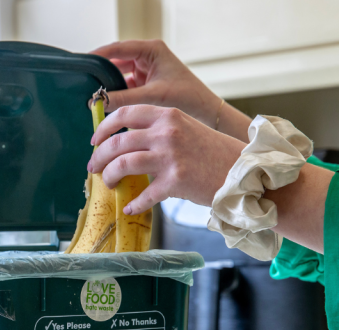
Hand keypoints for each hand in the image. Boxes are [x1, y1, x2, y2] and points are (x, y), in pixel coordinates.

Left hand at [87, 105, 245, 214]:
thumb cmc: (214, 152)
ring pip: (123, 164)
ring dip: (110, 177)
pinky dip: (134, 203)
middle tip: (94, 167)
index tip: (94, 141)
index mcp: (167, 115)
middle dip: (99, 157)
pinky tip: (130, 207)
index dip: (103, 127)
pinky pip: (144, 195)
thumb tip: (126, 141)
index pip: (124, 113)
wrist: (244, 172)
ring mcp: (170, 157)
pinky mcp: (175, 181)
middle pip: (117, 142)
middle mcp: (166, 133)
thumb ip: (159, 129)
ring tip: (109, 184)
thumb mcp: (187, 128)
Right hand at [91, 40, 251, 141]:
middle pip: (115, 61)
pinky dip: (115, 95)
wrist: (206, 113)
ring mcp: (145, 71)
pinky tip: (105, 103)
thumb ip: (124, 99)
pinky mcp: (144, 85)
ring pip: (118, 75)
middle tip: (83, 82)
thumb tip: (98, 102)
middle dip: (101, 73)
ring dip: (107, 86)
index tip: (82, 63)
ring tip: (92, 95)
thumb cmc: (187, 98)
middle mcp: (147, 57)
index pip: (118, 48)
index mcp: (152, 50)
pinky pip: (124, 87)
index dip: (98, 55)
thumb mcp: (152, 97)